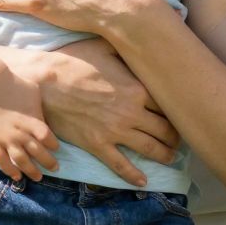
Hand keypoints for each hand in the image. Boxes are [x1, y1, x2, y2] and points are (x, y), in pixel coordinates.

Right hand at [0, 74, 57, 181]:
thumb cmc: (14, 85)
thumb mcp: (34, 86)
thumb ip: (48, 84)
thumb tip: (58, 74)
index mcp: (31, 120)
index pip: (46, 137)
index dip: (53, 145)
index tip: (56, 148)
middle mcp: (19, 132)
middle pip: (36, 151)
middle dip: (48, 162)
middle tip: (55, 168)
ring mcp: (5, 139)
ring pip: (20, 160)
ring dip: (31, 170)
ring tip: (39, 177)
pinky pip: (1, 160)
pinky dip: (9, 170)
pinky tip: (17, 177)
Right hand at [17, 38, 176, 187]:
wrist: (43, 82)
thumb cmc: (74, 60)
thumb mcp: (105, 46)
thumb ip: (128, 48)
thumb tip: (144, 43)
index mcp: (137, 88)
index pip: (168, 104)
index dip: (177, 110)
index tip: (182, 113)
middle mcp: (131, 113)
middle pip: (164, 129)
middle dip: (175, 136)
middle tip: (180, 139)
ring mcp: (114, 131)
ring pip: (149, 148)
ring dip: (164, 155)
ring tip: (171, 157)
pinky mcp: (97, 144)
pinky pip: (120, 165)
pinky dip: (134, 175)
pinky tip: (144, 181)